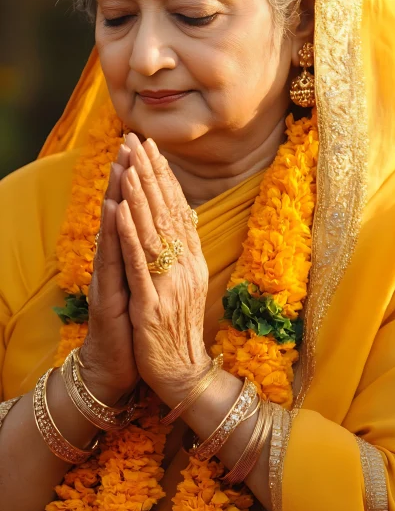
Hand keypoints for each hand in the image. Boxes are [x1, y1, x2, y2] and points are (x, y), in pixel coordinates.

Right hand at [78, 142, 139, 404]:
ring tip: (120, 162)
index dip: (143, 181)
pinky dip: (113, 231)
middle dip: (128, 175)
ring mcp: (111, 277)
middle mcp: (118, 262)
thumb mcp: (148, 287)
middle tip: (130, 141)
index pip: (138, 213)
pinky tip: (113, 208)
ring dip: (117, 192)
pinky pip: (112, 259)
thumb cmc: (135, 328)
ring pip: (114, 228)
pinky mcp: (108, 295)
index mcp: (132, 259)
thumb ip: (152, 258)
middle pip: (123, 212)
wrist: (118, 370)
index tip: (149, 149)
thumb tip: (169, 231)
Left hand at [116, 133, 209, 406]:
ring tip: (129, 164)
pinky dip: (128, 234)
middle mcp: (184, 266)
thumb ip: (185, 250)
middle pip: (166, 212)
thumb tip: (184, 216)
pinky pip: (138, 263)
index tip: (152, 148)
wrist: (184, 373)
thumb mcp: (189, 284)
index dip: (164, 177)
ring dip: (139, 194)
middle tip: (138, 141)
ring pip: (152, 230)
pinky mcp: (151, 303)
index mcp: (192, 260)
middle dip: (150, 174)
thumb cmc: (179, 329)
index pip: (177, 209)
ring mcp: (169, 284)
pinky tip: (120, 210)